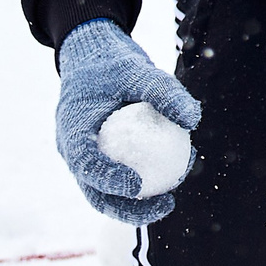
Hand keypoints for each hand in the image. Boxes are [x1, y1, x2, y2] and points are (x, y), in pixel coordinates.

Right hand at [54, 19, 200, 224]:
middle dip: (126, 209)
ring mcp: (84, 155)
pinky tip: (171, 176)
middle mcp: (73, 149)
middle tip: (165, 205)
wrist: (91, 56)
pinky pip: (118, 174)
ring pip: (105, 191)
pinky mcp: (99, 155)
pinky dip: (141, 179)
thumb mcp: (137, 69)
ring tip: (170, 201)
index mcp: (72, 129)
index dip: (108, 180)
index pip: (85, 164)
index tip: (137, 186)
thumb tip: (193, 119)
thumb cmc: (111, 62)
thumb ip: (163, 91)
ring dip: (136, 202)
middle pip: (94, 191)